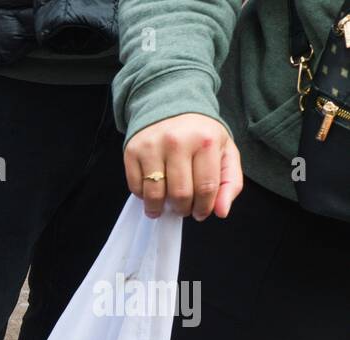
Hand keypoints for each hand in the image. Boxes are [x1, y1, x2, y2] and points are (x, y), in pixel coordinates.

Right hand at [124, 113, 242, 220]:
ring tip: (165, 206)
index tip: (200, 213)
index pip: (206, 188)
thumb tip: (221, 212)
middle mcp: (178, 142)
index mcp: (206, 141)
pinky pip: (136, 188)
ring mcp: (152, 146)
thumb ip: (229, 182)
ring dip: (159, 209)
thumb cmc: (199, 133)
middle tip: (183, 208)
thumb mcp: (224, 151)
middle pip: (180, 194)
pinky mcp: (132, 151)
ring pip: (155, 195)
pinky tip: (152, 190)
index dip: (204, 208)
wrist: (170, 105)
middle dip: (182, 209)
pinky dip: (144, 196)